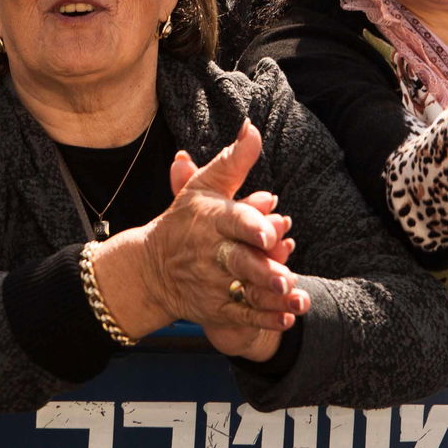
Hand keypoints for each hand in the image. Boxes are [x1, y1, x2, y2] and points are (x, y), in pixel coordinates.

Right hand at [94, 122, 307, 350]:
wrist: (151, 268)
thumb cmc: (186, 221)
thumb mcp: (205, 187)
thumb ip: (234, 160)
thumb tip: (252, 127)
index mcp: (209, 220)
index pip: (231, 220)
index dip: (251, 226)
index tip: (270, 233)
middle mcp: (209, 253)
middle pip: (238, 261)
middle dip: (260, 270)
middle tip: (284, 278)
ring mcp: (211, 283)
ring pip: (244, 292)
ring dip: (271, 299)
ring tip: (295, 300)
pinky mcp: (213, 307)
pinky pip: (241, 316)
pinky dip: (264, 320)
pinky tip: (286, 319)